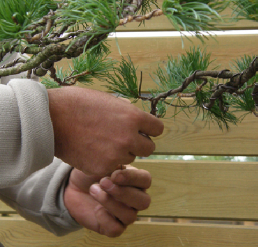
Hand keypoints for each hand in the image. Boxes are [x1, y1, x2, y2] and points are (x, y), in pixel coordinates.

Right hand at [47, 87, 162, 175]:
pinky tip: (94, 152)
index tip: (143, 130)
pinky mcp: (103, 168)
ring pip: (131, 158)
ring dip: (122, 153)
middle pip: (149, 148)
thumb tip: (137, 118)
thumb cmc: (77, 104)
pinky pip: (114, 167)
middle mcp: (129, 137)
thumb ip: (127, 112)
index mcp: (133, 117)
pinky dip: (107, 162)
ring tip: (103, 144)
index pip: (158, 129)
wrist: (50, 119)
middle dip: (139, 144)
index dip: (149, 129)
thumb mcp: (108, 100)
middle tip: (123, 140)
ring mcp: (117, 155)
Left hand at [64, 165, 151, 236]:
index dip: (132, 178)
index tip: (114, 175)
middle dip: (123, 193)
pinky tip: (96, 209)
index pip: (146, 180)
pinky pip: (116, 229)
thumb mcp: (103, 164)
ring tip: (93, 190)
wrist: (74, 187)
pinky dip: (105, 219)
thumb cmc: (92, 173)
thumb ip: (115, 166)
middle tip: (103, 182)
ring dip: (110, 203)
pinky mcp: (113, 227)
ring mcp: (126, 214)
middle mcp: (135, 199)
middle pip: (144, 201)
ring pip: (130, 216)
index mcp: (137, 181)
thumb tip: (119, 171)